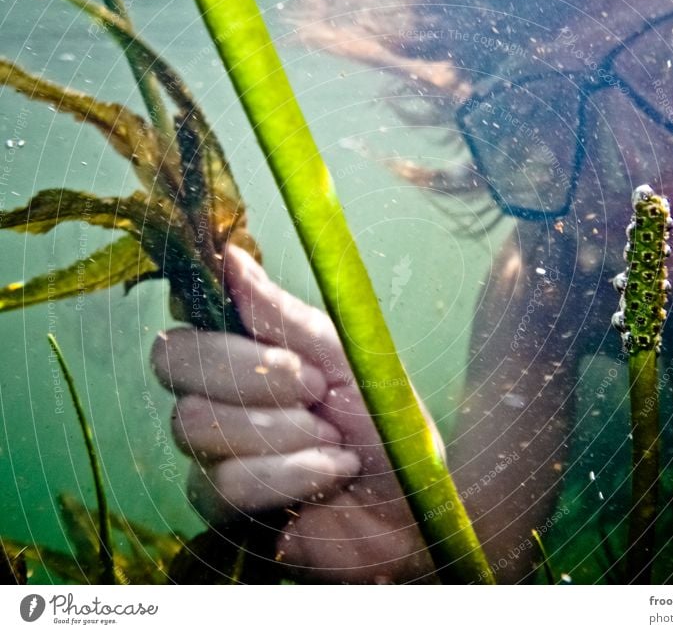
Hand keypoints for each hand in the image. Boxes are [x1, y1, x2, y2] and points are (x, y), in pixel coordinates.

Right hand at [151, 245, 435, 582]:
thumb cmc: (382, 421)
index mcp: (245, 350)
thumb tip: (229, 255)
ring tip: (331, 437)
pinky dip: (291, 473)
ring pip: (195, 422)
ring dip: (281, 429)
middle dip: (254, 371)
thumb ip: (281, 314)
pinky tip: (330, 474)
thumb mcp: (343, 356)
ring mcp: (214, 450)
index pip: (188, 316)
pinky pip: (224, 482)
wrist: (411, 500)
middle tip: (316, 388)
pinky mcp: (223, 507)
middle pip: (171, 359)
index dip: (221, 324)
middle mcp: (217, 394)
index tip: (290, 347)